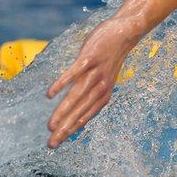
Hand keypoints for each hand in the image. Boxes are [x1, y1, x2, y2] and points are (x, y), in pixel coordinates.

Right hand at [46, 17, 141, 147]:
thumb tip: (76, 105)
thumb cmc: (110, 56)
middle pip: (80, 111)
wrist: (126, 32)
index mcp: (104, 93)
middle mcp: (101, 86)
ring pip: (77, 96)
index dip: (72, 130)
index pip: (86, 116)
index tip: (58, 142)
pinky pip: (75, 72)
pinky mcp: (90, 58)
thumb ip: (91, 90)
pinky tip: (50, 94)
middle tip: (51, 144)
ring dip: (64, 111)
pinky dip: (62, 83)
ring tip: (51, 126)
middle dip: (66, 129)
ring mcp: (96, 72)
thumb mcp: (104, 77)